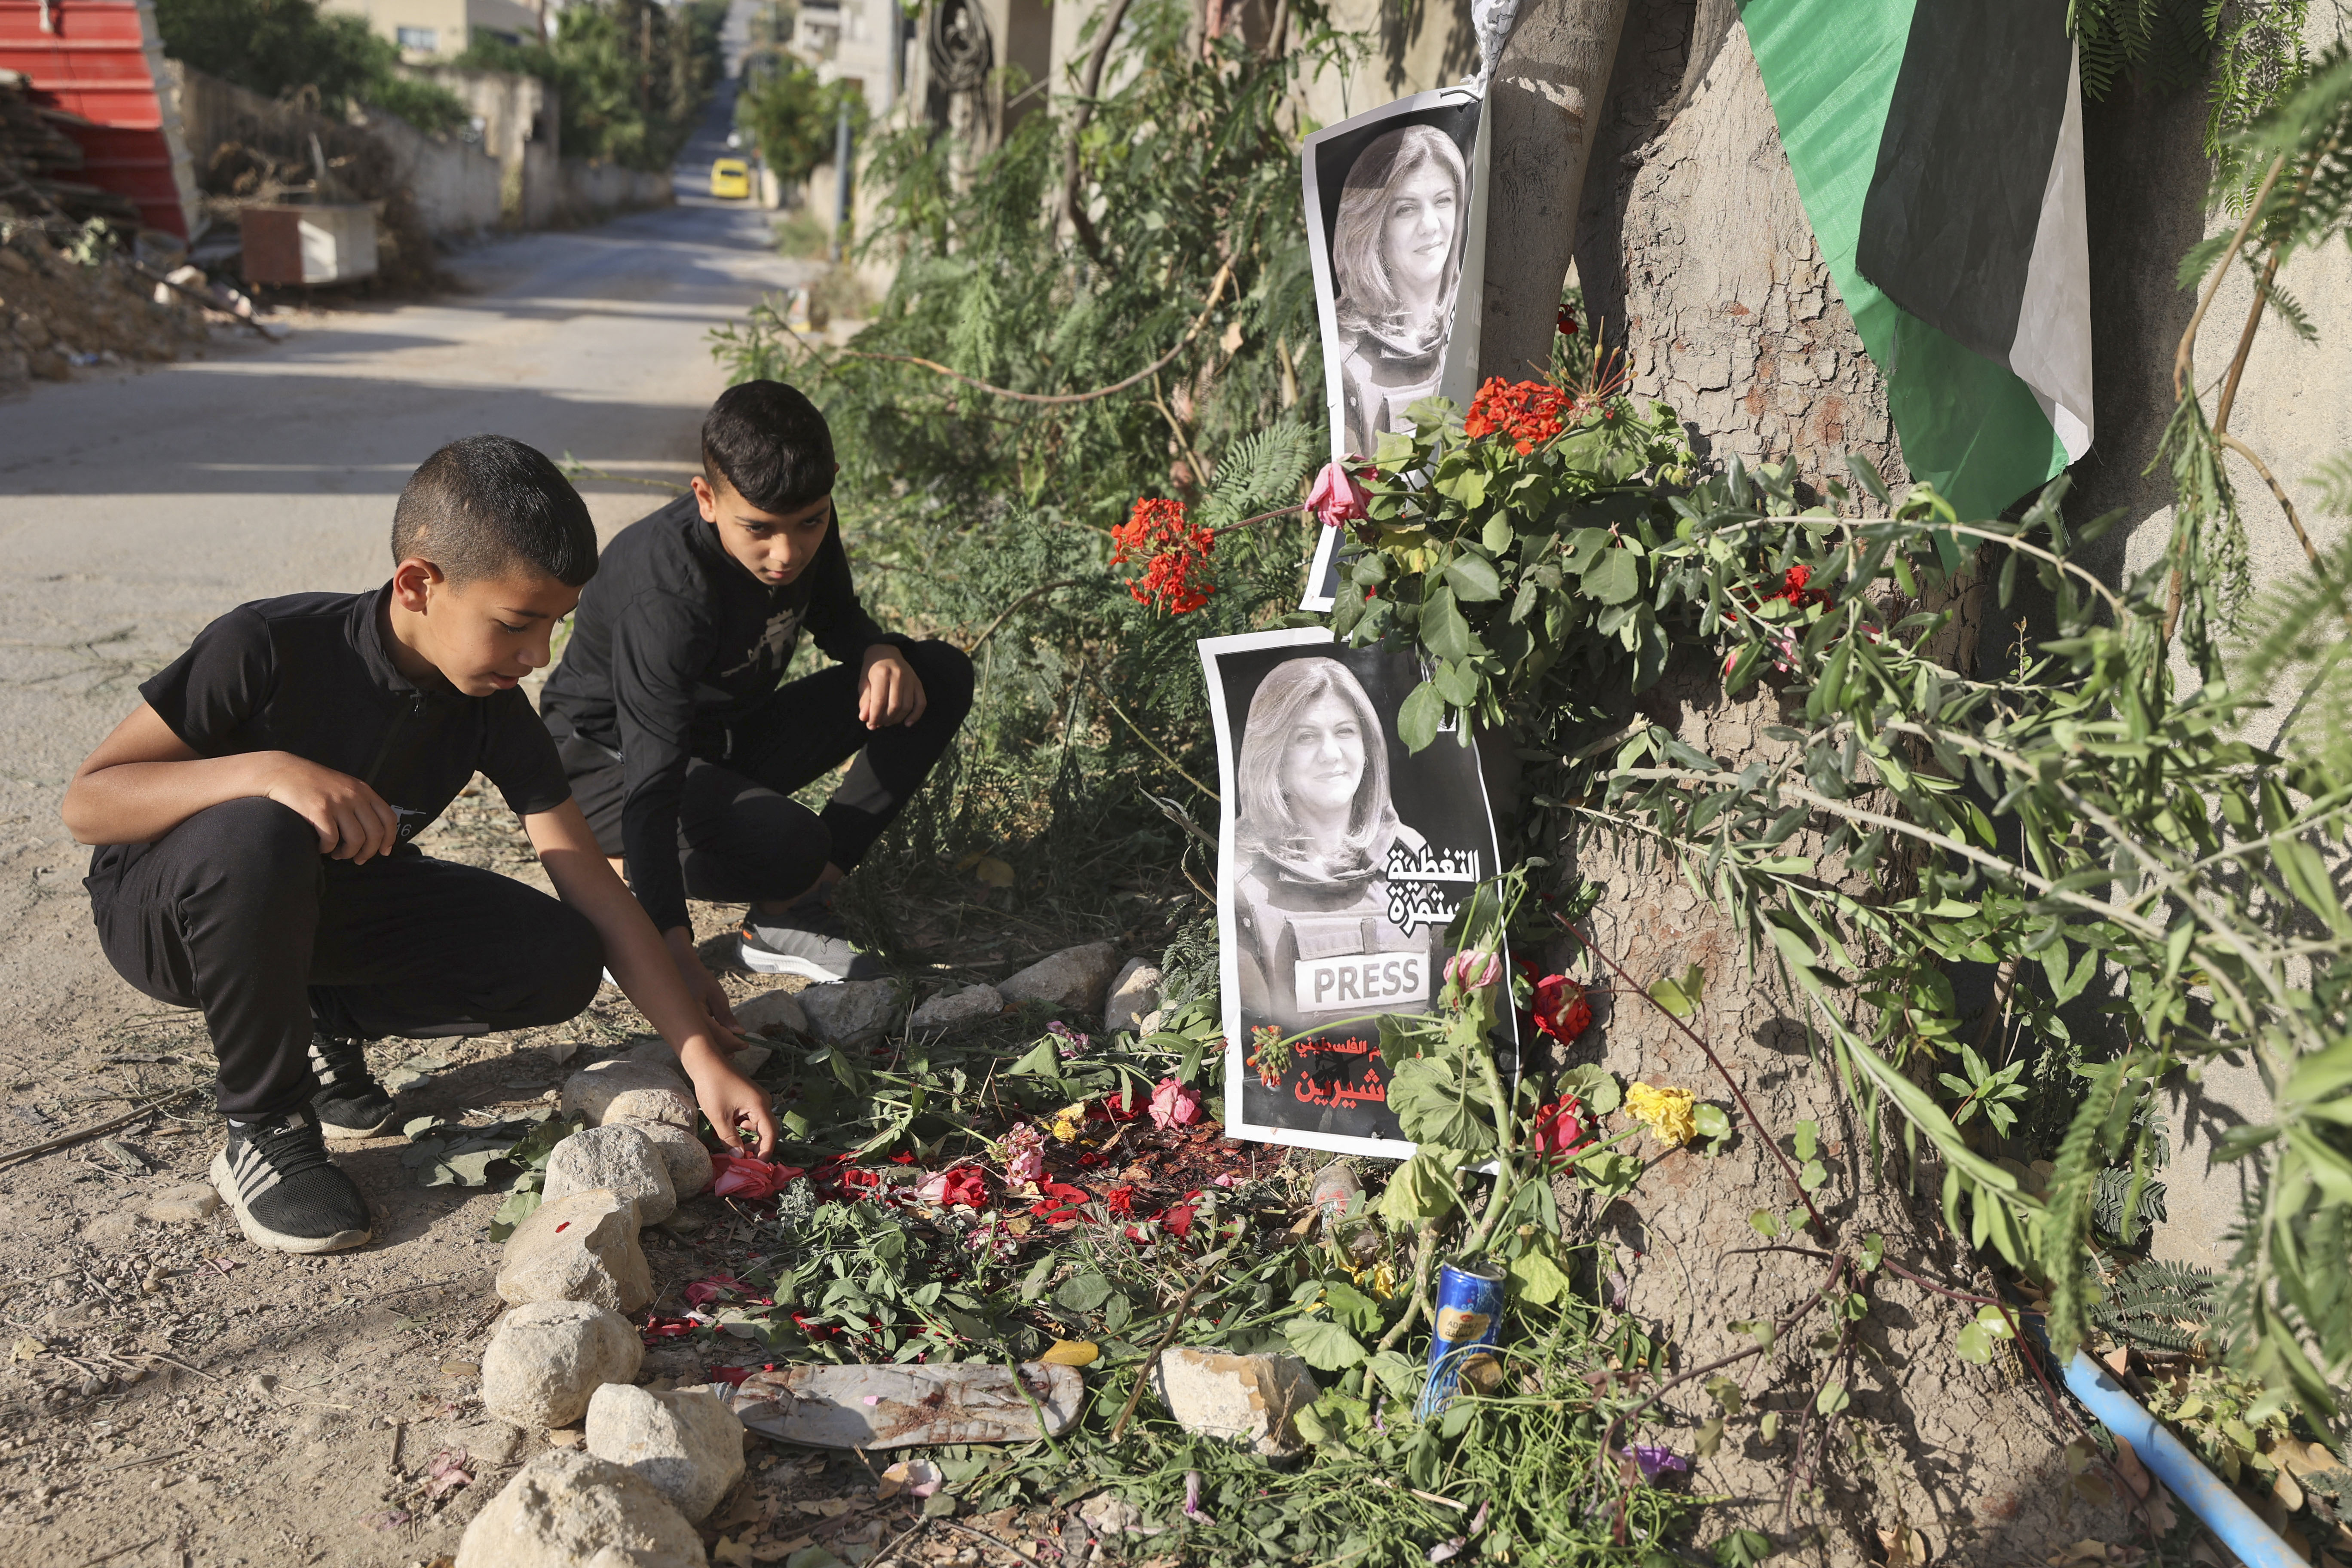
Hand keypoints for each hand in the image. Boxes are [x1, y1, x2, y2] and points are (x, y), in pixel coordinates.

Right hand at [262, 754, 400, 862]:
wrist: (283, 772)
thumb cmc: (314, 784)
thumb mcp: (344, 787)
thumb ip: (359, 804)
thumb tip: (372, 834)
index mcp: (364, 790)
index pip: (388, 818)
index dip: (389, 839)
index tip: (384, 852)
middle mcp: (354, 796)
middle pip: (375, 833)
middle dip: (368, 852)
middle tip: (358, 860)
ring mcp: (338, 803)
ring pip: (356, 839)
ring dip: (348, 853)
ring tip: (337, 854)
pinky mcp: (319, 810)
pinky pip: (331, 839)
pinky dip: (327, 849)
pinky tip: (321, 847)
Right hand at [664, 927, 744, 1044]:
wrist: (678, 970)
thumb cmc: (699, 979)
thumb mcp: (716, 994)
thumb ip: (726, 1015)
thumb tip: (740, 1032)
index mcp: (694, 1014)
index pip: (717, 1035)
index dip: (733, 1042)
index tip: (746, 1044)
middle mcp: (685, 1023)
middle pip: (708, 1044)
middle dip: (726, 1048)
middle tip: (741, 1047)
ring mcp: (680, 1027)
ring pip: (701, 1044)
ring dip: (717, 1048)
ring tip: (732, 1048)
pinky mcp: (679, 1028)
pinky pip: (695, 1039)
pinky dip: (708, 1042)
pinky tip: (719, 1043)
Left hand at [683, 1049, 777, 1156]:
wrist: (706, 1062)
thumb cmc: (712, 1087)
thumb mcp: (719, 1117)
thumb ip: (730, 1139)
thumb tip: (738, 1157)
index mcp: (760, 1105)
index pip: (770, 1134)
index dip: (765, 1152)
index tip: (756, 1167)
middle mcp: (763, 1102)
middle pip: (767, 1130)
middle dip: (757, 1147)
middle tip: (744, 1161)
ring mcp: (756, 1099)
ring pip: (758, 1125)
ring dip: (748, 1137)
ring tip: (734, 1146)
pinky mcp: (748, 1098)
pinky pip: (751, 1117)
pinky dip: (743, 1127)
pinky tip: (731, 1129)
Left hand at [858, 644, 926, 729]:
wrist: (885, 652)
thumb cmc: (872, 669)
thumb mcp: (863, 682)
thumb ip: (864, 700)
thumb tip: (864, 719)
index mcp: (882, 673)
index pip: (879, 701)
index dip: (874, 717)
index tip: (870, 724)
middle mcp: (898, 675)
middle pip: (894, 706)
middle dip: (885, 719)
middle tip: (878, 724)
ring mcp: (910, 678)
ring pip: (907, 706)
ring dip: (897, 719)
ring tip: (887, 722)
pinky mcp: (918, 682)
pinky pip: (921, 702)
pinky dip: (915, 715)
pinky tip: (907, 723)